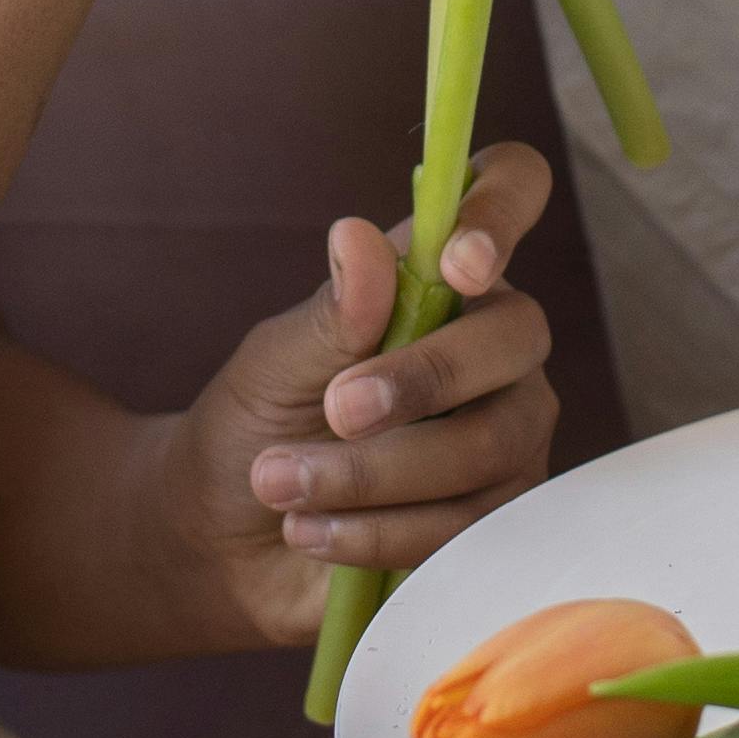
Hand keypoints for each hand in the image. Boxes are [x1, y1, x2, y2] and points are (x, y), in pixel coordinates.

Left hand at [160, 145, 561, 643]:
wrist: (222, 543)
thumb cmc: (254, 428)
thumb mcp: (274, 365)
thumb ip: (331, 312)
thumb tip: (358, 235)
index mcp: (443, 278)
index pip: (511, 194)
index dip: (502, 212)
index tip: (457, 266)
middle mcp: (494, 350)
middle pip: (515, 340)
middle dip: (422, 380)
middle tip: (334, 411)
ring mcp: (507, 435)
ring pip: (488, 447)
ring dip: (372, 475)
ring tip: (282, 486)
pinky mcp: (496, 520)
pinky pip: (471, 524)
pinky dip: (380, 532)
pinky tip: (314, 532)